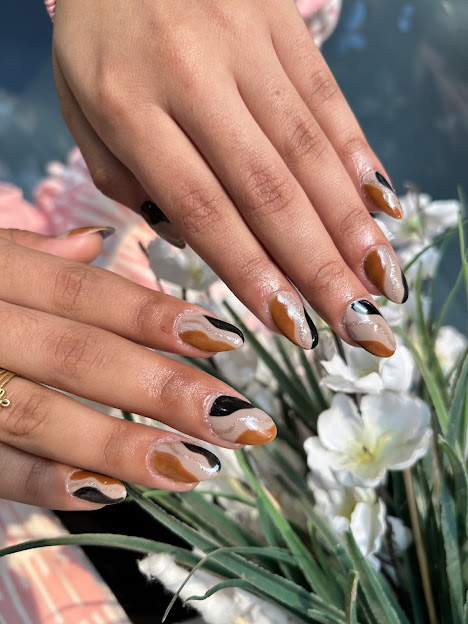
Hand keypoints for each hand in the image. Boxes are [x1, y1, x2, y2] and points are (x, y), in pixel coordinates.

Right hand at [0, 227, 274, 509]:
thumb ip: (34, 253)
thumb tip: (96, 241)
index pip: (86, 294)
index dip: (155, 317)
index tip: (228, 339)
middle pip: (82, 357)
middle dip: (165, 390)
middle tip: (242, 420)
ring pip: (42, 417)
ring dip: (124, 446)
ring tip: (199, 465)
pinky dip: (49, 484)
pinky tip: (115, 493)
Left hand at [52, 0, 405, 357]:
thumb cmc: (97, 34)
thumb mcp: (79, 106)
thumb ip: (124, 177)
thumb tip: (188, 235)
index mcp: (129, 106)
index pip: (203, 209)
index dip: (253, 272)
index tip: (292, 326)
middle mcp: (193, 77)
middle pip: (268, 191)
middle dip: (319, 267)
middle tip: (358, 326)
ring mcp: (245, 44)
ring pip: (308, 150)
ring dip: (350, 224)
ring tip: (381, 282)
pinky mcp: (282, 21)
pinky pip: (326, 98)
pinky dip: (357, 156)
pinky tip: (382, 206)